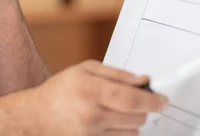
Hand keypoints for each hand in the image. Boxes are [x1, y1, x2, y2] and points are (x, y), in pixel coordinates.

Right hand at [28, 60, 167, 135]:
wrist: (36, 117)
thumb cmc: (60, 90)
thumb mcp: (85, 70)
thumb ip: (116, 74)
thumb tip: (144, 81)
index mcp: (89, 90)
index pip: (131, 100)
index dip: (153, 101)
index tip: (163, 100)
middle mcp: (91, 115)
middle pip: (137, 117)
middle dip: (142, 108)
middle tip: (135, 100)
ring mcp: (92, 134)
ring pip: (133, 131)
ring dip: (131, 120)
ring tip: (113, 110)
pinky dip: (122, 131)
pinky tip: (108, 122)